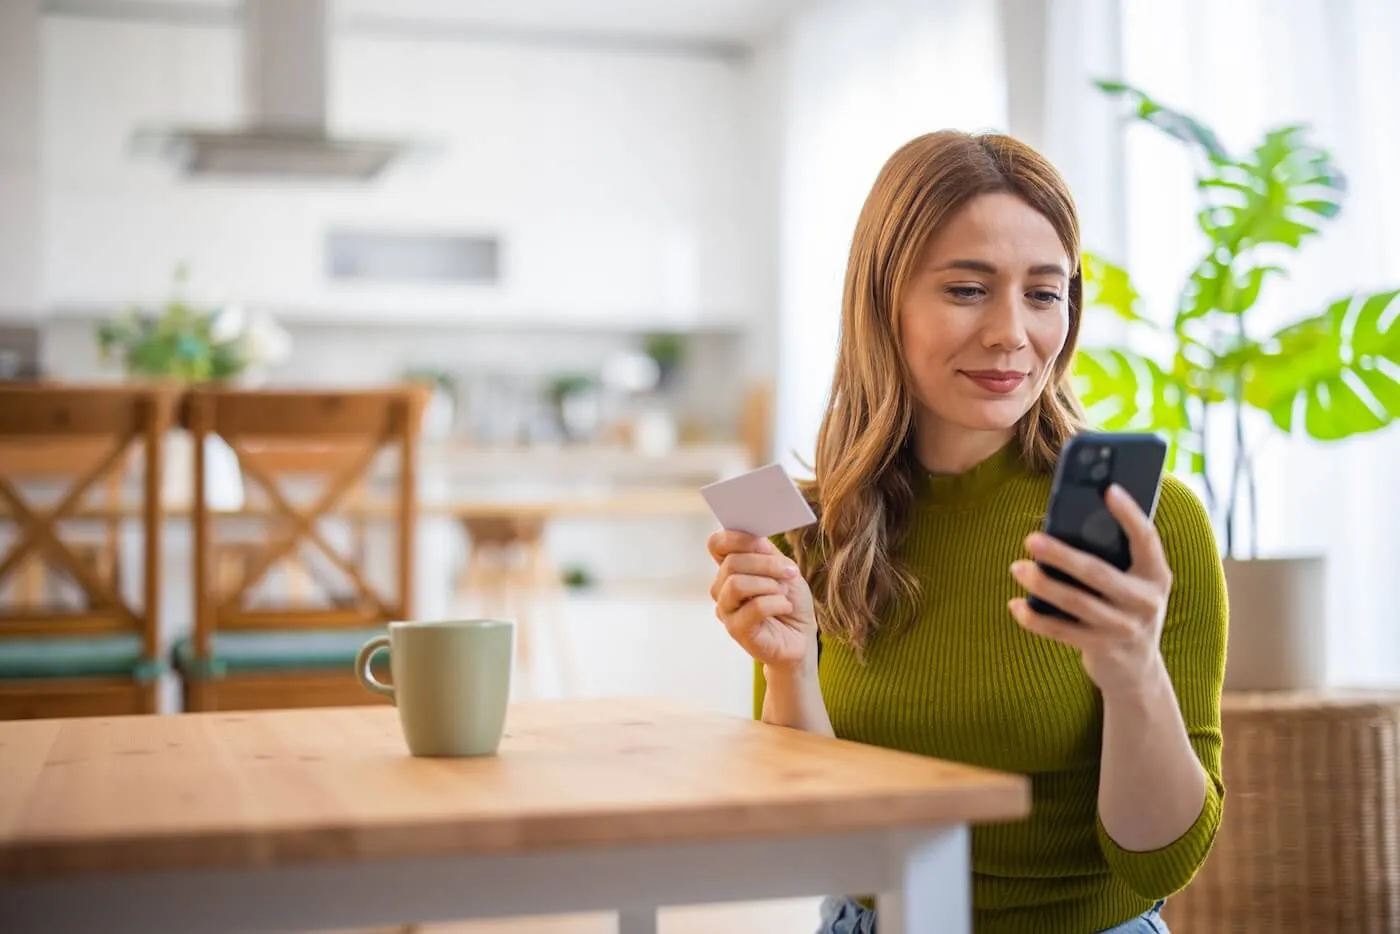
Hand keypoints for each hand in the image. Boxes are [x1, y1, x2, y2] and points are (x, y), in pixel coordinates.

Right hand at [707, 530, 817, 671]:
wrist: (800, 638)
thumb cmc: (790, 601)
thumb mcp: (783, 569)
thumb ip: (767, 553)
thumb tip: (757, 539)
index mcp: (730, 568)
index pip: (716, 544)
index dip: (737, 539)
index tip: (764, 544)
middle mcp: (722, 588)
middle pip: (731, 563)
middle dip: (766, 564)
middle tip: (790, 572)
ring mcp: (726, 609)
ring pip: (736, 584)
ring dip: (769, 584)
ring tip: (784, 593)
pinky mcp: (736, 629)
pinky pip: (754, 607)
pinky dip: (776, 603)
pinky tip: (785, 607)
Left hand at [1008, 484, 1172, 696]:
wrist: (1138, 669)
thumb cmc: (1126, 607)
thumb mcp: (1133, 581)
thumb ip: (1115, 555)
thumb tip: (1073, 519)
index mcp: (1156, 575)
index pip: (1146, 539)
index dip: (1130, 514)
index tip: (1109, 489)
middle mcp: (1145, 601)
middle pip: (1098, 573)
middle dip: (1062, 555)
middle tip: (1030, 539)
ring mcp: (1125, 628)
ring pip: (1077, 602)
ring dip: (1043, 584)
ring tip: (1018, 567)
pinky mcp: (1102, 648)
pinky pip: (1062, 631)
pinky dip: (1036, 619)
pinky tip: (1015, 605)